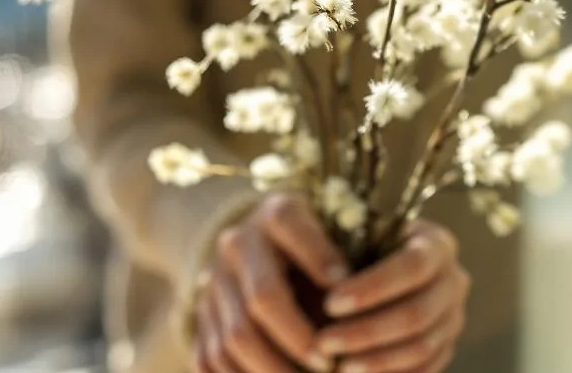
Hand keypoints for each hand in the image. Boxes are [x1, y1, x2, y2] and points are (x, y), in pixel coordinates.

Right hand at [192, 193, 348, 372]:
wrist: (251, 247)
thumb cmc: (316, 249)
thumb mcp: (332, 237)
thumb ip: (347, 268)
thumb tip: (372, 312)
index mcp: (275, 214)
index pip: (289, 223)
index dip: (318, 255)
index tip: (344, 289)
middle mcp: (238, 244)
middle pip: (262, 296)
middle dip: (298, 337)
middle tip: (327, 364)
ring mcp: (213, 284)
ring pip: (235, 338)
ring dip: (272, 370)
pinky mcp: (199, 320)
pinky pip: (211, 360)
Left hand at [314, 221, 468, 372]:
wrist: (377, 273)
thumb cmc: (359, 250)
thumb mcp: (353, 240)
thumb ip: (343, 257)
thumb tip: (328, 288)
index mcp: (436, 244)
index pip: (413, 266)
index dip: (373, 287)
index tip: (331, 303)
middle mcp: (453, 281)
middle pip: (417, 313)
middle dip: (367, 332)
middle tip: (324, 343)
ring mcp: (453, 318)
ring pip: (421, 348)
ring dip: (377, 361)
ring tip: (338, 366)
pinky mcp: (446, 348)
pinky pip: (426, 370)